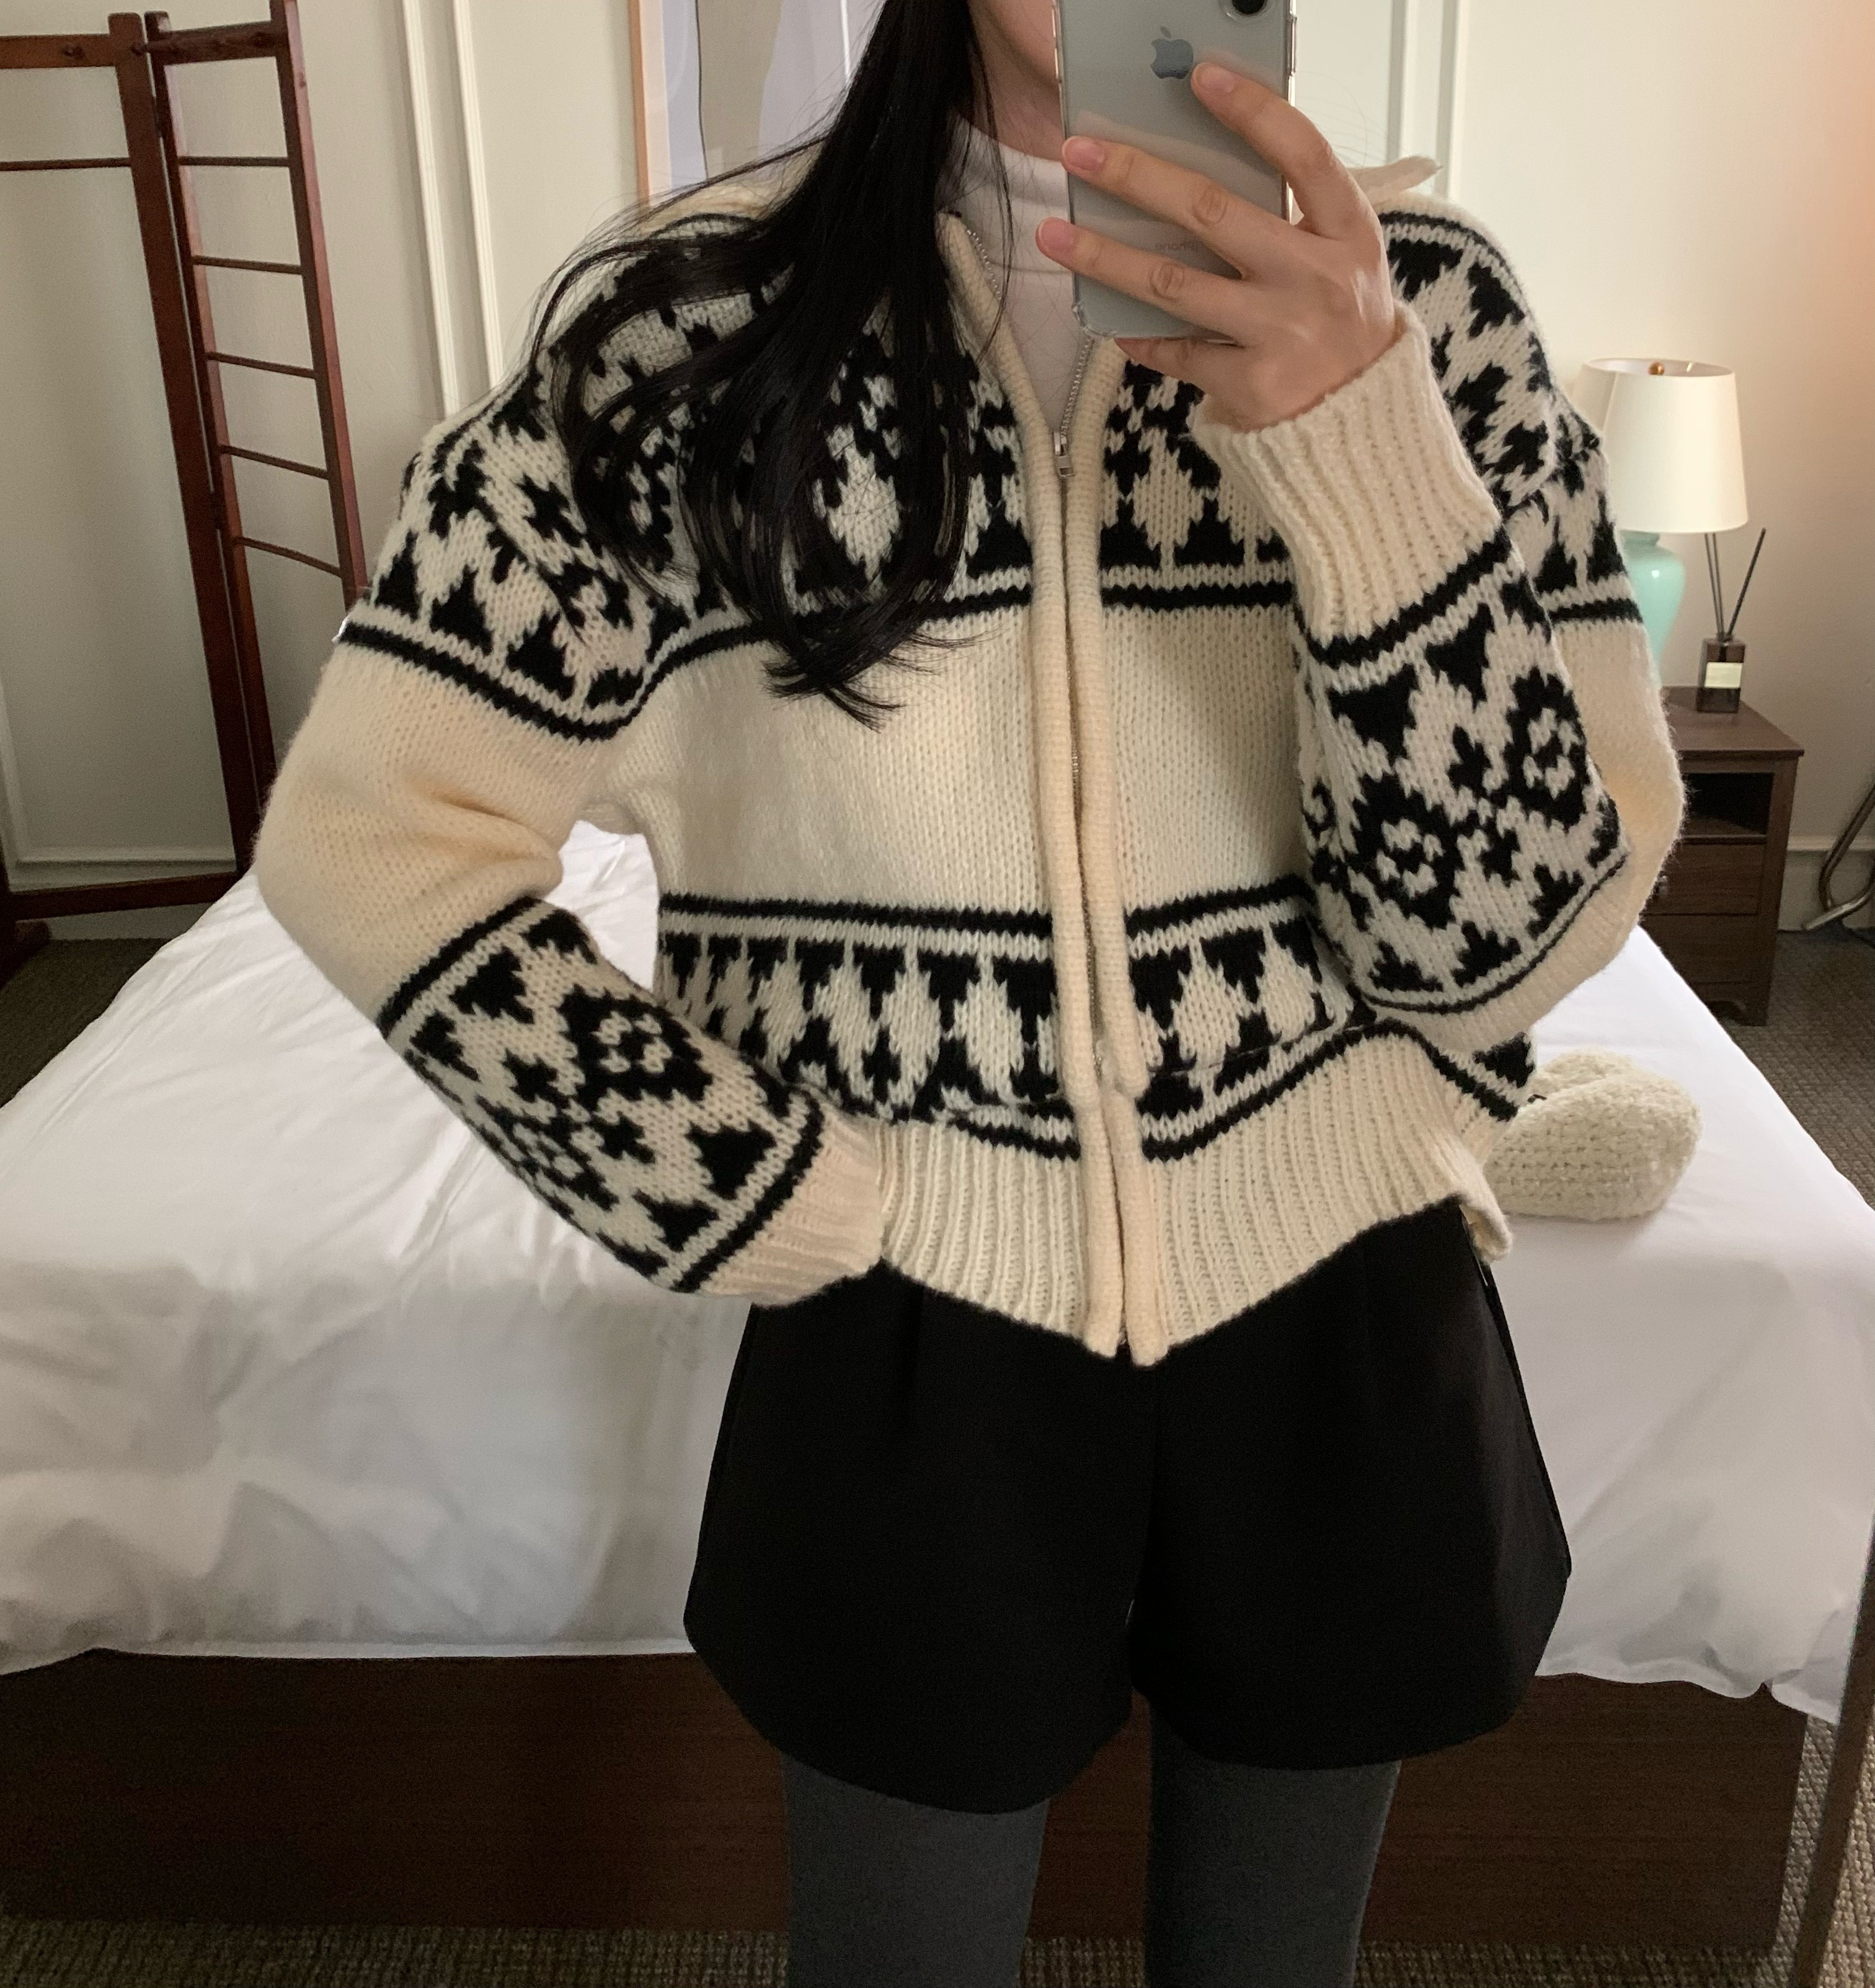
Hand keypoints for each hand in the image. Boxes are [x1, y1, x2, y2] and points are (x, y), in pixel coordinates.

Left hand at [1038, 63, 1404, 432]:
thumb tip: (1196, 176)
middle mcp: (1317, 278)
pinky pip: (1178, 351)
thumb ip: (1290, 217)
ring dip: (1107, 258)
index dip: (1253, 112)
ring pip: (1175, 284)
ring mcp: (1283, 333)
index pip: (1302, 153)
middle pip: (1213, 212)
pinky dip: (1140, 336)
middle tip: (1080, 154)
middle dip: (1137, 177)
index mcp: (1348, 232)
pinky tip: (1110, 321)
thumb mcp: (1340, 259)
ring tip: (1056, 235)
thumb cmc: (1341, 325)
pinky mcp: (1252, 384)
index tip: (1201, 77)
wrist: (1364, 424)